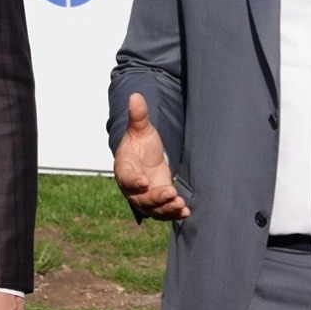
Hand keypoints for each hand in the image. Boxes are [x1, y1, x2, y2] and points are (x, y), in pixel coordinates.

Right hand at [112, 92, 187, 219]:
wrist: (145, 156)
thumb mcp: (141, 128)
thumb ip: (138, 116)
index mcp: (124, 168)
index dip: (133, 181)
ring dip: (166, 209)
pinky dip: (173, 213)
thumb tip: (135, 96)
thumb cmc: (140, 142)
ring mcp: (145, 196)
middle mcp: (133, 187)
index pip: (126, 177)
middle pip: (141, 198)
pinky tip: (185, 212)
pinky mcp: (158, 202)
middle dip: (156, 198)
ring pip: (153, 209)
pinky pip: (163, 211)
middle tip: (171, 194)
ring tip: (181, 205)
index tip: (143, 182)